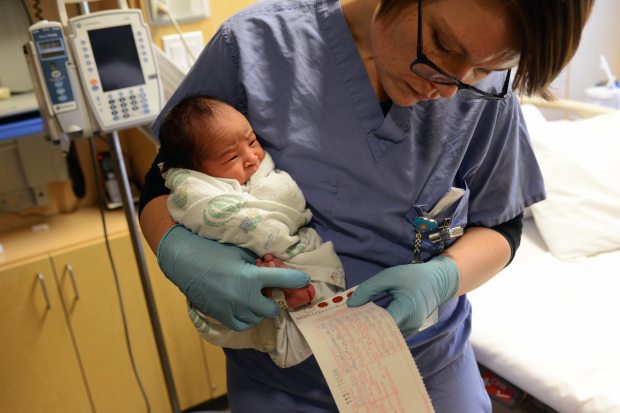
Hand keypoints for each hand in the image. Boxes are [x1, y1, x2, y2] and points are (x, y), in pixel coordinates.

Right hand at [157, 225, 310, 330]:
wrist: (184, 261)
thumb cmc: (213, 250)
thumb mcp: (241, 252)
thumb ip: (258, 264)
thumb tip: (272, 270)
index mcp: (250, 277)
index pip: (282, 281)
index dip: (297, 280)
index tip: (304, 280)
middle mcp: (243, 297)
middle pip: (271, 308)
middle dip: (274, 299)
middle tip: (270, 290)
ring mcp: (231, 309)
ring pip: (257, 318)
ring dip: (260, 309)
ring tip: (255, 297)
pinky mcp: (220, 316)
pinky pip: (242, 324)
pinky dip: (248, 318)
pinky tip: (245, 307)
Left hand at [347, 256, 459, 334]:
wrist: (437, 281)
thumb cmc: (412, 276)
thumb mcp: (388, 276)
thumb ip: (369, 289)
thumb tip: (351, 305)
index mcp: (406, 308)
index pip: (382, 323)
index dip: (364, 325)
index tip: (347, 325)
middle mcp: (410, 324)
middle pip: (382, 331)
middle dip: (363, 329)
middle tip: (344, 326)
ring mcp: (411, 329)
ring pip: (386, 334)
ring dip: (370, 329)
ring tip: (351, 324)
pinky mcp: (409, 330)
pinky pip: (391, 332)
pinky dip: (379, 328)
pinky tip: (365, 323)